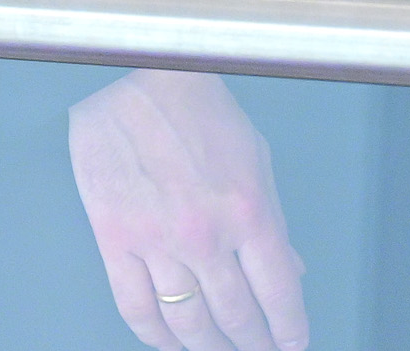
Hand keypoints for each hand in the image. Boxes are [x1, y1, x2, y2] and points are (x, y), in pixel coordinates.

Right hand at [66, 70, 310, 350]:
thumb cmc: (203, 116)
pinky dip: (156, 336)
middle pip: (234, 315)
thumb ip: (272, 222)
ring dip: (208, 348)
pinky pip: (137, 309)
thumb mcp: (257, 162)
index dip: (289, 327)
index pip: (278, 291)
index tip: (293, 344)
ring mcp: (158, 243)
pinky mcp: (116, 244)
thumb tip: (288, 271)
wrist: (141, 85)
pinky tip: (171, 344)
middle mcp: (206, 234)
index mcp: (249, 211)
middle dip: (252, 343)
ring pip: (186, 322)